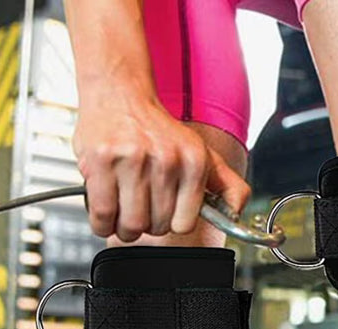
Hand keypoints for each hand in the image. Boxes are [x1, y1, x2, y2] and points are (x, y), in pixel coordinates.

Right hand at [73, 96, 249, 241]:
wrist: (120, 93)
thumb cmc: (159, 129)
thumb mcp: (203, 153)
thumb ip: (229, 185)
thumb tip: (236, 213)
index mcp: (194, 161)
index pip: (184, 224)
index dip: (170, 224)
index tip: (164, 215)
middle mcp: (166, 160)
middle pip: (155, 227)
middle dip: (146, 225)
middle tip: (140, 208)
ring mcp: (131, 160)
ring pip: (129, 225)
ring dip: (123, 226)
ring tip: (123, 209)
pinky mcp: (101, 161)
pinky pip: (102, 214)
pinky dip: (102, 222)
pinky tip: (106, 209)